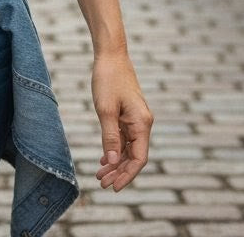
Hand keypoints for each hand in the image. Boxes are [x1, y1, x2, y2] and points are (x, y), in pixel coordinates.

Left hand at [92, 51, 152, 190]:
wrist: (110, 55)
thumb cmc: (108, 79)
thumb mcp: (105, 110)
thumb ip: (110, 137)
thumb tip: (113, 163)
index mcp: (142, 123)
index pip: (139, 158)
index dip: (127, 175)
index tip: (113, 188)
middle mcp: (143, 123)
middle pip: (134, 156)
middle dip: (120, 172)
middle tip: (102, 184)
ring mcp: (136, 119)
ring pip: (128, 148)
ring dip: (116, 163)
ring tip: (100, 175)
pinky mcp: (128, 114)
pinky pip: (124, 138)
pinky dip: (115, 149)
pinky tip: (104, 160)